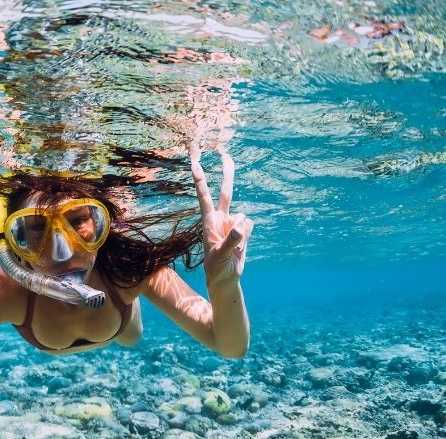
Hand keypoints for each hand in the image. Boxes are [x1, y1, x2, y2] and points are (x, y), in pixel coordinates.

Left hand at [189, 142, 253, 284]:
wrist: (225, 278)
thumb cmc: (216, 269)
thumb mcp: (221, 257)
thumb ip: (232, 240)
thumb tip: (242, 222)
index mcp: (209, 222)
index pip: (204, 196)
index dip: (201, 180)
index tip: (195, 163)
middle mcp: (221, 218)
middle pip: (226, 191)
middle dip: (227, 173)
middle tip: (224, 152)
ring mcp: (232, 223)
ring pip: (243, 218)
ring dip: (242, 233)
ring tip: (233, 249)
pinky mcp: (243, 230)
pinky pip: (249, 226)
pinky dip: (247, 237)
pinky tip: (240, 247)